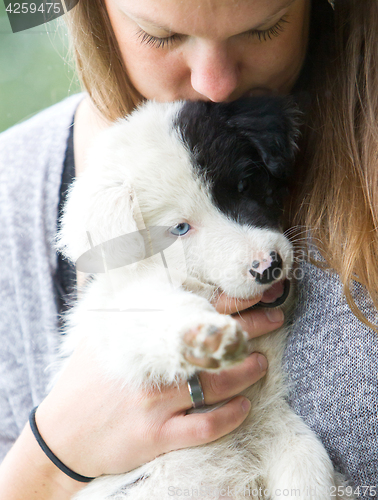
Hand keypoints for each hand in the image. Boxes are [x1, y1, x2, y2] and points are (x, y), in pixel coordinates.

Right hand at [35, 294, 282, 480]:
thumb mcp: (99, 333)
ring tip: (262, 364)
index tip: (258, 294)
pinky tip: (244, 407)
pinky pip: (203, 427)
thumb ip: (124, 306)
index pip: (194, 311)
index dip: (230, 301)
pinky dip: (229, 416)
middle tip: (277, 319)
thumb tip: (138, 266)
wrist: (61, 434)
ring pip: (215, 385)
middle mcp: (150, 369)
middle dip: (250, 329)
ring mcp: (154, 403)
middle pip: (212, 344)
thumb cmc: (85, 378)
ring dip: (245, 373)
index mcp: (139, 338)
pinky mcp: (155, 437)